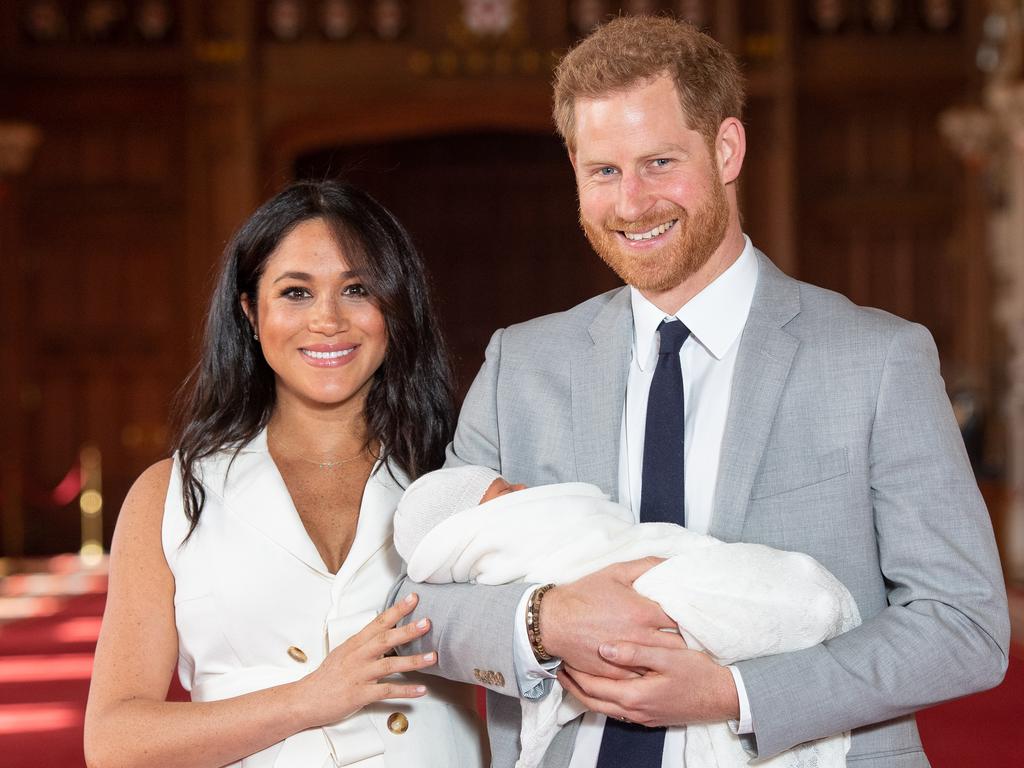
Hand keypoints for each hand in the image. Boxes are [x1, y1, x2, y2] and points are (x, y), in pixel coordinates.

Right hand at [296, 592, 436, 726]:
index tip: (413, 599)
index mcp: (355, 644)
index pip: (378, 622)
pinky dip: (406, 691)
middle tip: (427, 623)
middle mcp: (358, 656)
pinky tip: (421, 689)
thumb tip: (383, 632)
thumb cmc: (326, 677)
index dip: (396, 610)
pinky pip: (387, 691)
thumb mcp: (344, 652)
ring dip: (413, 661)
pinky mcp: (360, 694)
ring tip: (432, 657)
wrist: (306, 699)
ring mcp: (359, 675)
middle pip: (385, 640)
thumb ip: (364, 643)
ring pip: (389, 665)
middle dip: (408, 630)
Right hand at [540, 558, 684, 678]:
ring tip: (678, 653)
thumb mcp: (616, 572)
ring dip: (671, 658)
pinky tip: (656, 666)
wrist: (554, 621)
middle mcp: (640, 638)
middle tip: (692, 636)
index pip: (683, 619)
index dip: (692, 617)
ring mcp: (629, 659)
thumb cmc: (584, 595)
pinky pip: (644, 676)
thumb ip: (647, 565)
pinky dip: (651, 671)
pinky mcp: (617, 674)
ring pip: (663, 664)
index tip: (695, 616)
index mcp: (643, 612)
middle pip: (678, 645)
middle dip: (687, 640)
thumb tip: (672, 563)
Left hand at [558, 641, 738, 726]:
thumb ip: (635, 652)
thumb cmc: (698, 674)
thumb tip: (604, 649)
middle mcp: (634, 711)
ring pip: (603, 708)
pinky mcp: (649, 717)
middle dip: (573, 685)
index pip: (592, 686)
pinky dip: (602, 698)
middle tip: (560, 668)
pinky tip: (602, 685)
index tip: (563, 656)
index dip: (575, 673)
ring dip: (585, 693)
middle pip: (592, 701)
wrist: (722, 697)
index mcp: (634, 695)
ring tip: (574, 675)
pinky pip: (616, 710)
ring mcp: (641, 717)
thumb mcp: (668, 656)